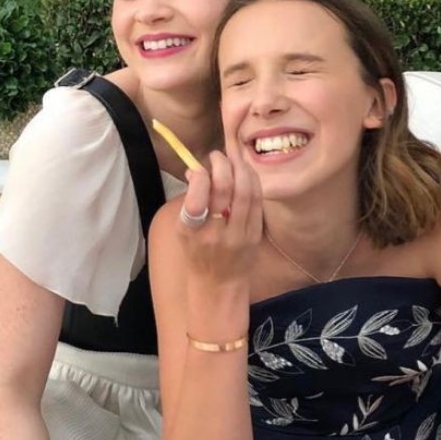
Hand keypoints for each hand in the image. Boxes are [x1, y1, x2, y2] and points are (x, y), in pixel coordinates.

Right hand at [177, 149, 262, 287]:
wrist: (218, 283)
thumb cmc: (197, 253)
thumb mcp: (183, 230)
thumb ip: (189, 200)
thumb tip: (195, 169)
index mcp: (192, 232)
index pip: (197, 197)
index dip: (200, 176)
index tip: (200, 167)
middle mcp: (216, 234)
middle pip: (224, 188)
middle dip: (222, 164)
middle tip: (218, 155)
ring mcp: (239, 235)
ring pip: (245, 192)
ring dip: (240, 168)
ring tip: (234, 157)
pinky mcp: (255, 235)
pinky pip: (257, 201)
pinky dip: (252, 182)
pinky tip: (247, 172)